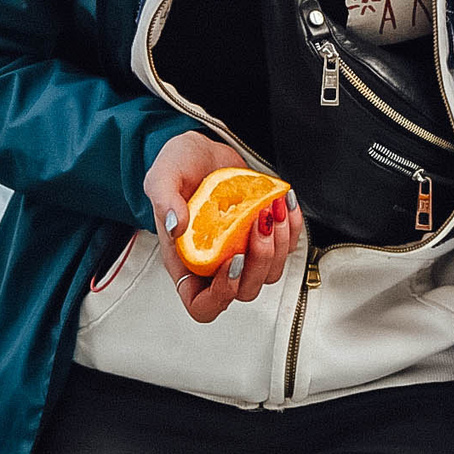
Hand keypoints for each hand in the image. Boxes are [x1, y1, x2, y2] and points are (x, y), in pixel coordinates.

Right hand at [142, 130, 301, 322]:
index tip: (232, 260)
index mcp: (187, 260)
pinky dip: (291, 227)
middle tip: (258, 225)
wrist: (203, 149)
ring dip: (278, 244)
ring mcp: (241, 250)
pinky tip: (282, 202)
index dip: (221, 295)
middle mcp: (215, 262)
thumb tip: (176, 226)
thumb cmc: (179, 167)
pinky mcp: (262, 234)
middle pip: (244, 291)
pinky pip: (286, 246)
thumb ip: (164, 201)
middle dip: (259, 262)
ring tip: (271, 209)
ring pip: (270, 273)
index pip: (202, 304)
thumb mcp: (162, 177)